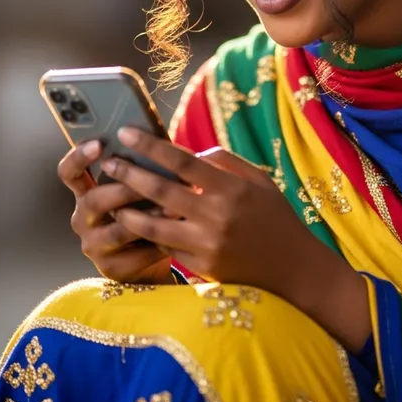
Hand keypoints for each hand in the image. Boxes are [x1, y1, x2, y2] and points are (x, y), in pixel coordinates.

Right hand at [57, 141, 173, 283]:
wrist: (149, 259)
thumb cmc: (146, 212)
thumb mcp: (138, 189)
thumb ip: (141, 168)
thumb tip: (159, 139)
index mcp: (86, 193)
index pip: (69, 172)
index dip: (79, 156)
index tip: (99, 143)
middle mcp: (83, 218)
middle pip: (94, 200)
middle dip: (125, 189)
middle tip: (151, 181)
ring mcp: (94, 245)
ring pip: (118, 229)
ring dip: (148, 216)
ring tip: (174, 207)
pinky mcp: (111, 267)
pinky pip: (135, 253)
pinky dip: (158, 241)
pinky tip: (176, 232)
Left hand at [100, 128, 317, 297]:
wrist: (293, 269)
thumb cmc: (275, 218)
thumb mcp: (259, 181)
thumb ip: (225, 162)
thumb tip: (192, 153)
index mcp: (232, 187)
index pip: (182, 160)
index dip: (150, 146)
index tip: (126, 132)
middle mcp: (217, 215)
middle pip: (161, 191)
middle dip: (129, 174)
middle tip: (108, 162)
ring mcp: (208, 244)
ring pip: (155, 226)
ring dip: (129, 210)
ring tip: (110, 198)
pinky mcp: (202, 267)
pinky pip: (167, 247)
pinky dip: (149, 234)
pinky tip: (135, 223)